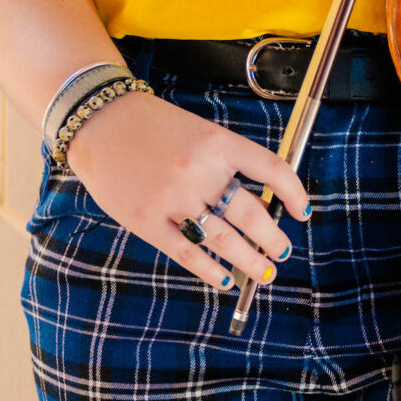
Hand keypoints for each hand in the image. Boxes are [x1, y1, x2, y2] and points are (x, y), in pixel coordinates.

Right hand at [63, 88, 310, 291]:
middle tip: (282, 252)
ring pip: (223, 239)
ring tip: (265, 272)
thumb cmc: (152, 126)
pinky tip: (225, 279)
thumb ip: (226, 163)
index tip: (302, 212)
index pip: (271, 169)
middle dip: (272, 239)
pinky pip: (187, 253)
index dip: (293, 193)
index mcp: (217, 141)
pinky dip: (210, 270)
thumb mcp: (198, 132)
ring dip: (249, 260)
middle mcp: (198, 170)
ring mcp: (172, 199)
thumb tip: (260, 204)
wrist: (99, 121)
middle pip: (250, 213)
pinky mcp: (146, 221)